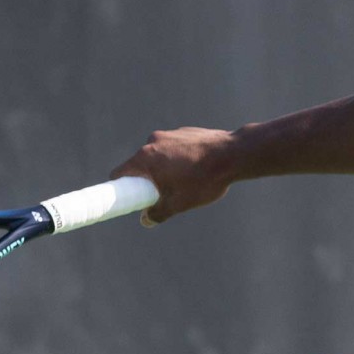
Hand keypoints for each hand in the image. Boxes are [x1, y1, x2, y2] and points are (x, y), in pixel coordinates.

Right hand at [110, 127, 236, 225]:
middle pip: (139, 164)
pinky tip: (196, 169)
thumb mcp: (178, 203)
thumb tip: (146, 220)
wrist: (233, 155)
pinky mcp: (185, 132)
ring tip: (185, 182)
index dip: (120, 187)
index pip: (120, 173)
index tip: (127, 198)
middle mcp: (154, 141)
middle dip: (146, 180)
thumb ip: (158, 213)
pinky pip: (174, 149)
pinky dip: (178, 159)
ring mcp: (170, 134)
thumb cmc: (204, 180)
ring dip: (164, 169)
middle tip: (161, 195)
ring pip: (158, 156)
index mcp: (146, 158)